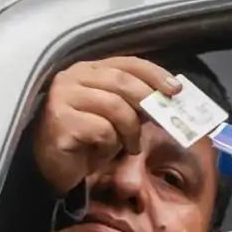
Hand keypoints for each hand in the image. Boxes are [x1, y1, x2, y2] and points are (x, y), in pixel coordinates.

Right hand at [33, 56, 181, 194]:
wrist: (55, 169)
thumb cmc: (88, 141)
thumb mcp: (116, 116)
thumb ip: (135, 101)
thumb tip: (169, 97)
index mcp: (89, 69)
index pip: (128, 63)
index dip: (155, 74)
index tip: (176, 90)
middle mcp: (73, 77)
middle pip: (122, 81)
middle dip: (148, 101)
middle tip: (162, 121)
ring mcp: (63, 96)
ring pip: (115, 106)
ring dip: (131, 130)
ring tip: (131, 146)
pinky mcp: (60, 120)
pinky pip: (102, 129)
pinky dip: (110, 144)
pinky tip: (102, 152)